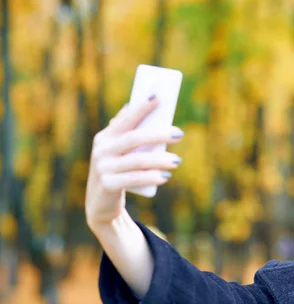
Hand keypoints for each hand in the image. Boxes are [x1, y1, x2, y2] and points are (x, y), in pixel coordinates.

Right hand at [85, 97, 183, 230]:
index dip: (141, 108)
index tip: (158, 97)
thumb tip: (134, 104)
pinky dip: (151, 177)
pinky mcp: (107, 185)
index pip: (126, 119)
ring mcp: (103, 168)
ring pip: (137, 160)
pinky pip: (133, 179)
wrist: (100, 205)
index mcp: (105, 137)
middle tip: (179, 133)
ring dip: (160, 159)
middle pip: (134, 138)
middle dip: (158, 134)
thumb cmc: (116, 172)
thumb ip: (125, 132)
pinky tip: (166, 176)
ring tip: (177, 161)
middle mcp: (101, 150)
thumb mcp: (117, 152)